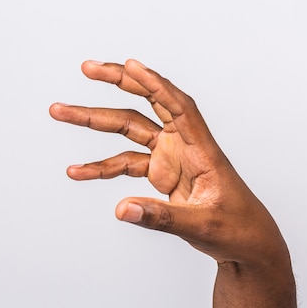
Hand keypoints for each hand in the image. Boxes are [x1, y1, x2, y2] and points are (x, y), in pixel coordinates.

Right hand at [50, 59, 288, 269]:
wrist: (244, 242)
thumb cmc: (236, 228)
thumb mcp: (201, 225)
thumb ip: (161, 218)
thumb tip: (122, 209)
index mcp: (201, 149)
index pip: (178, 106)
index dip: (155, 84)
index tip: (130, 65)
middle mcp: (182, 145)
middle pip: (146, 104)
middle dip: (116, 83)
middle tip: (87, 68)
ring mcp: (169, 157)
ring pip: (128, 130)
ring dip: (95, 121)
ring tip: (62, 112)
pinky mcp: (160, 172)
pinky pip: (124, 164)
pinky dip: (101, 167)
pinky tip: (78, 170)